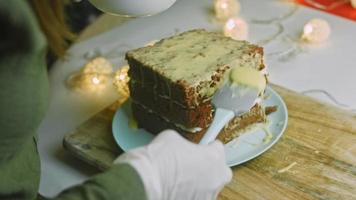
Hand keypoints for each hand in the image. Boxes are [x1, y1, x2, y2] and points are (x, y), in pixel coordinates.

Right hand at [114, 130, 231, 199]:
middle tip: (194, 165)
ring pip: (208, 189)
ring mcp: (207, 197)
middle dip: (211, 169)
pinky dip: (189, 195)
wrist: (146, 183)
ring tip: (179, 180)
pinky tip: (174, 191)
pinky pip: (196, 198)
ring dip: (199, 184)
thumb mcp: (172, 138)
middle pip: (221, 172)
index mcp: (214, 157)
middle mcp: (216, 179)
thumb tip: (180, 148)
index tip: (203, 148)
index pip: (218, 149)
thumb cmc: (160, 159)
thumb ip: (183, 144)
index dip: (208, 147)